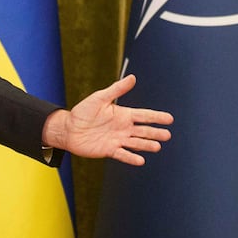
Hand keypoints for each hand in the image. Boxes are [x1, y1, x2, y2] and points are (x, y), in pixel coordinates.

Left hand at [43, 74, 172, 164]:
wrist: (68, 129)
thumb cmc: (83, 112)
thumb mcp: (100, 97)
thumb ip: (117, 89)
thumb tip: (133, 77)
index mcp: (123, 114)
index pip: (144, 115)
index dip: (156, 117)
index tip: (169, 119)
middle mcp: (123, 128)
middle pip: (143, 131)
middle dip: (155, 133)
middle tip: (167, 135)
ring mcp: (117, 140)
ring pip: (136, 143)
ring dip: (146, 145)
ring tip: (157, 147)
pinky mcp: (109, 150)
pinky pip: (123, 154)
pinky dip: (131, 157)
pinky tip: (141, 160)